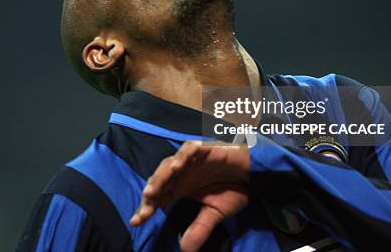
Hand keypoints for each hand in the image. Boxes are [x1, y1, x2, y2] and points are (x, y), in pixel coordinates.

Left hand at [129, 141, 249, 251]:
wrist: (254, 172)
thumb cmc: (233, 187)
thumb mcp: (215, 213)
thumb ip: (200, 228)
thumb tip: (186, 250)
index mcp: (180, 186)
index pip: (158, 197)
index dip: (147, 207)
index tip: (136, 221)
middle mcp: (182, 172)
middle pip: (159, 180)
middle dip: (150, 193)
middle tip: (144, 207)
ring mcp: (191, 159)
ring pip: (169, 164)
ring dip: (160, 176)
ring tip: (152, 191)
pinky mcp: (204, 149)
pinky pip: (189, 149)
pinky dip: (182, 156)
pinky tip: (177, 167)